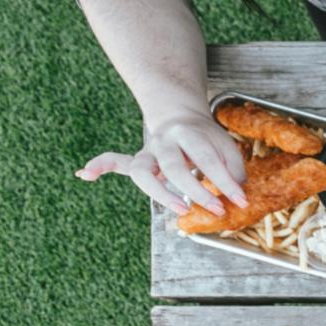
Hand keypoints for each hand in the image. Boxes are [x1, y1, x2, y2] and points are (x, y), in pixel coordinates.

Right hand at [77, 106, 245, 215]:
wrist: (181, 117)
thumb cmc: (206, 139)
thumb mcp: (226, 146)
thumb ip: (233, 168)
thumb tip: (237, 194)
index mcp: (190, 133)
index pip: (209, 159)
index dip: (226, 182)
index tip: (240, 200)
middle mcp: (165, 141)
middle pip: (174, 166)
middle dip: (195, 190)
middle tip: (215, 207)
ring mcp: (148, 151)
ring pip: (143, 170)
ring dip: (159, 192)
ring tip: (179, 208)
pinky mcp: (138, 160)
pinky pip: (114, 161)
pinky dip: (100, 166)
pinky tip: (85, 175)